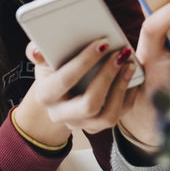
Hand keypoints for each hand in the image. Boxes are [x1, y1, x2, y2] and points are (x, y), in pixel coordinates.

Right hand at [12, 35, 137, 143]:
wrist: (59, 95)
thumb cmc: (53, 70)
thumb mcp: (44, 60)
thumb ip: (38, 52)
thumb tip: (36, 50)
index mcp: (46, 95)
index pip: (65, 80)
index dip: (84, 61)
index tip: (103, 43)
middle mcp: (61, 115)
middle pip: (88, 104)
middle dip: (107, 77)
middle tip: (120, 54)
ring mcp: (81, 124)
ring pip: (107, 116)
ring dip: (121, 88)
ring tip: (129, 64)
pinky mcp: (98, 126)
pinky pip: (119, 115)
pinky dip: (129, 96)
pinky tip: (133, 76)